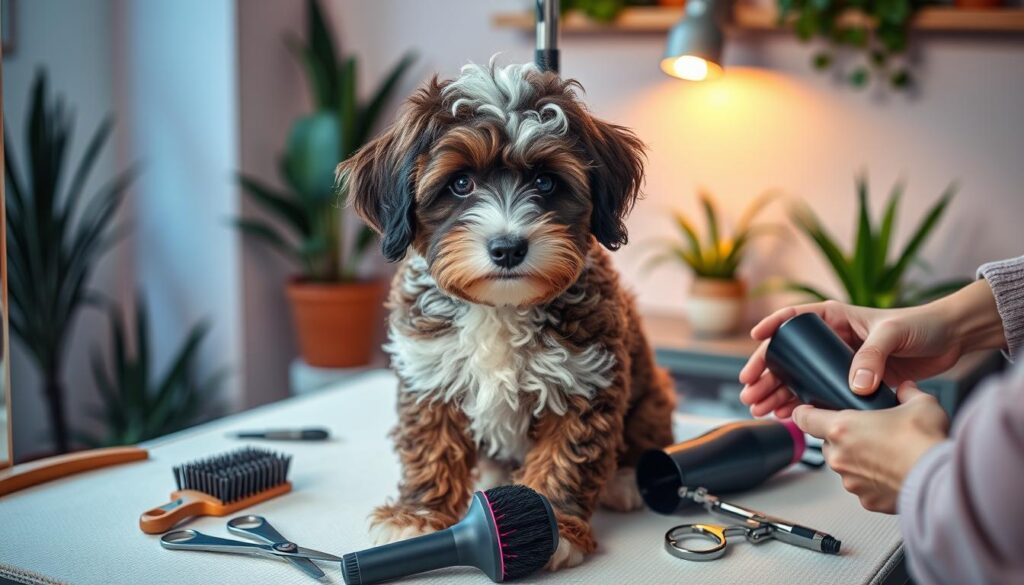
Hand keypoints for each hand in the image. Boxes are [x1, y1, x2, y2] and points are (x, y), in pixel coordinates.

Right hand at [738, 280, 1002, 417]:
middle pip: (789, 355)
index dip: (772, 327)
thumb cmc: (921, 325)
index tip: (756, 340)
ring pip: (799, 377)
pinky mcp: (851, 381)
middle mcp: (832, 339)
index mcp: (836, 317)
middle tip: (749, 390)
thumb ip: (872, 357)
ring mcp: (840, 361)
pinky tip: (784, 413)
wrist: (950, 340)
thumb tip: (855, 386)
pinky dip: (800, 403)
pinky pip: (818, 392)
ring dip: (778, 392)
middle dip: (766, 374)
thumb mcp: (892, 334)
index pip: (794, 318)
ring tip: (760, 408)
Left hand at [792, 382, 948, 512]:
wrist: (941, 481)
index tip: (805, 411)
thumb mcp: (920, 403)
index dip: (804, 413)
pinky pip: (862, 487)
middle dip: (843, 437)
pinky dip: (873, 481)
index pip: (804, 419)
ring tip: (885, 453)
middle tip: (868, 433)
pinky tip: (893, 472)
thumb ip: (908, 392)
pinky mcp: (866, 500)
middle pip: (828, 443)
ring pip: (845, 466)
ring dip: (858, 460)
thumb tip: (907, 389)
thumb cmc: (926, 443)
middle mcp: (840, 456)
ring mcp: (851, 481)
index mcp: (842, 428)